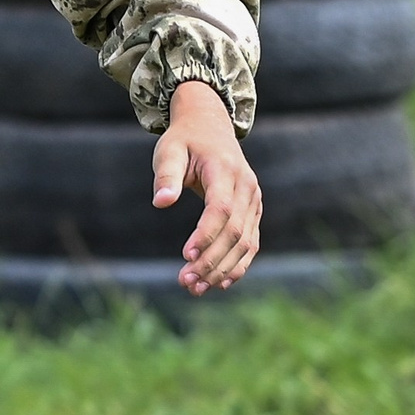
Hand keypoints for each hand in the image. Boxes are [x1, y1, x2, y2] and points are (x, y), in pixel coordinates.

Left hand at [154, 79, 261, 294]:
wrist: (211, 126)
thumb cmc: (184, 139)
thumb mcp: (168, 149)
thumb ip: (166, 174)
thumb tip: (160, 202)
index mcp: (225, 171)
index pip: (220, 209)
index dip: (206, 234)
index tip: (186, 256)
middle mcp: (247, 188)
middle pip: (234, 232)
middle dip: (212, 260)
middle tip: (186, 282)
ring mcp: (254, 201)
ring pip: (246, 243)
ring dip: (223, 269)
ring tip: (197, 288)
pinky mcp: (253, 212)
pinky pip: (250, 242)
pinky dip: (238, 264)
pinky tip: (220, 283)